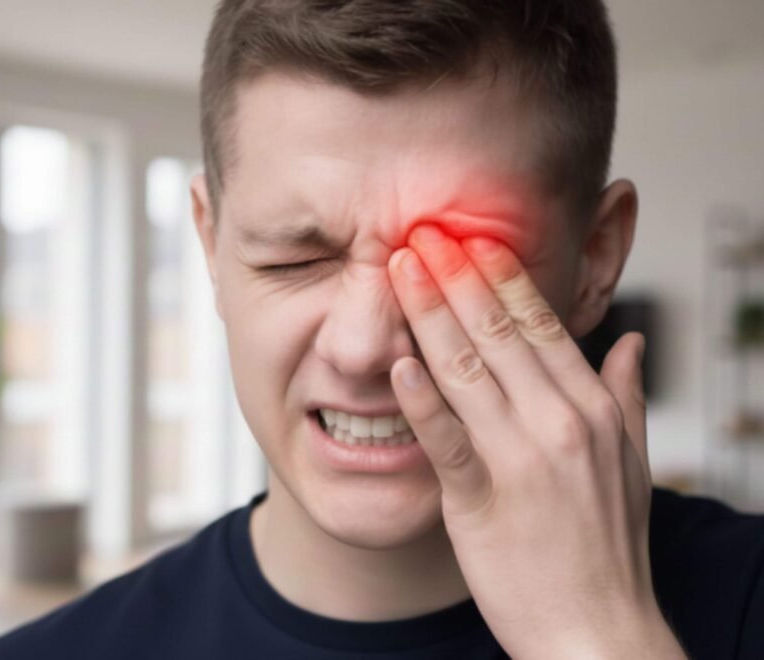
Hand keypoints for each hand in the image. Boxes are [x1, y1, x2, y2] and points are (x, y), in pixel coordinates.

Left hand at [387, 225, 682, 658]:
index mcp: (593, 408)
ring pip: (467, 369)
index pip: (541, 325)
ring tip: (400, 268)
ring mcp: (522, 460)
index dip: (502, 276)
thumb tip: (629, 341)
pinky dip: (420, 395)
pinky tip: (396, 358)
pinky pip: (445, 437)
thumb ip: (626, 396)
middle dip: (456, 276)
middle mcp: (561, 423)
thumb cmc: (607, 547)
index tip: (472, 238)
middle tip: (424, 231)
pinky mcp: (482, 500)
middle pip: (499, 333)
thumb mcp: (632, 463)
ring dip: (429, 313)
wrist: (597, 633)